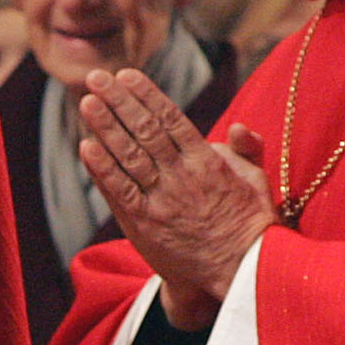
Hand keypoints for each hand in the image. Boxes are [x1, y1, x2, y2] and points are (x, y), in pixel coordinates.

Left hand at [79, 69, 277, 330]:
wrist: (239, 270)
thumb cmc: (250, 221)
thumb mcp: (258, 179)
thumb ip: (247, 148)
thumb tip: (237, 126)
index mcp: (208, 161)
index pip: (171, 118)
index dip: (146, 94)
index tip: (127, 74)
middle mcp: (181, 176)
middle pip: (144, 131)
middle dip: (118, 102)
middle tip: (96, 77)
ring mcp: (161, 200)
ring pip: (128, 157)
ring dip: (105, 127)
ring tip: (87, 102)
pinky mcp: (145, 225)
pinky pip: (119, 192)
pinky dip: (102, 169)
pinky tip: (87, 147)